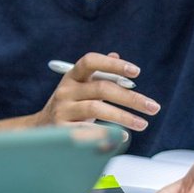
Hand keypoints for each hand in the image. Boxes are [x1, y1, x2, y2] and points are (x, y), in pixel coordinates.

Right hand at [0, 52, 160, 132]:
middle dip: (131, 98)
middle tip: (153, 107)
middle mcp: (65, 90)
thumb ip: (99, 74)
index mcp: (72, 76)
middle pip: (101, 88)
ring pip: (96, 109)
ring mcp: (62, 110)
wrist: (39, 130)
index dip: (113, 64)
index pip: (90, 61)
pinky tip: (121, 136)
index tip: (136, 72)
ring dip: (123, 116)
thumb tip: (116, 56)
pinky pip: (87, 130)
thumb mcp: (80, 87)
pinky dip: (107, 133)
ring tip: (143, 124)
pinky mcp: (61, 129)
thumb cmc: (69, 107)